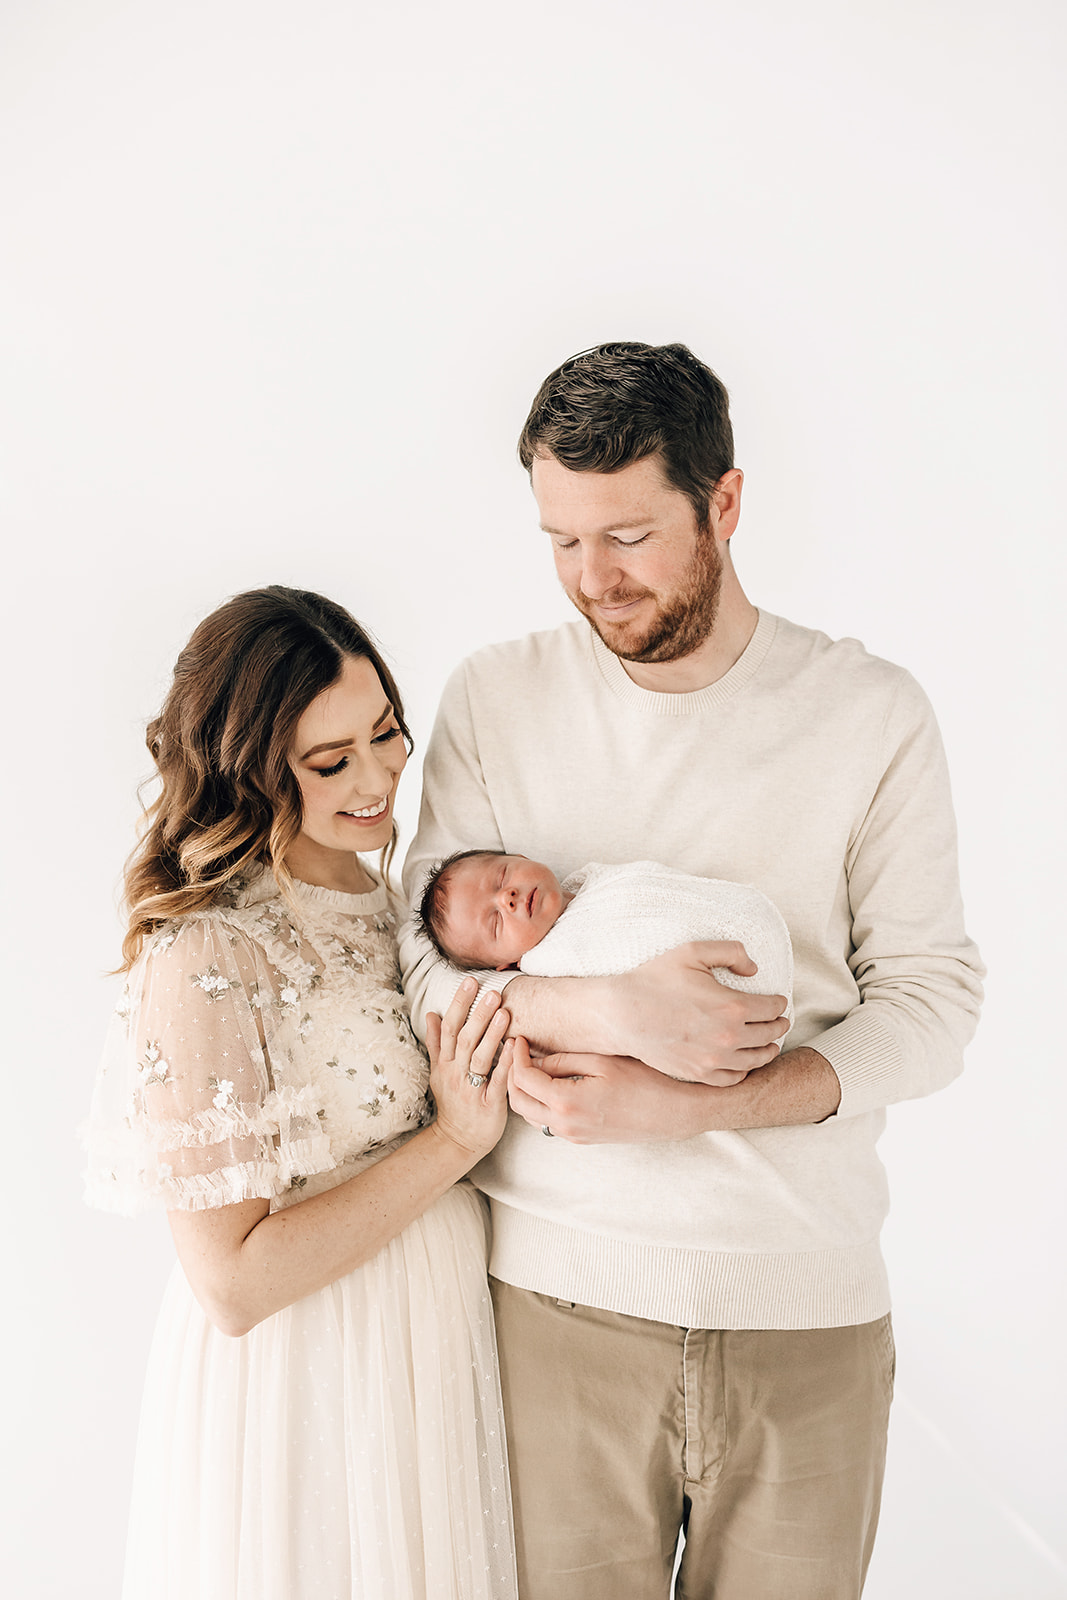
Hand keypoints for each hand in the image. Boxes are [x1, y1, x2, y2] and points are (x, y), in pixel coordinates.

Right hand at [425, 980, 511, 1159]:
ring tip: (504, 1012)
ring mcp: (470, 1089)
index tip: (470, 982)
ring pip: (479, 1057)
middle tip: (492, 992)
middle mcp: (455, 1073)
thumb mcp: (439, 1072)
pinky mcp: (488, 1104)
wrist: (457, 1141)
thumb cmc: (453, 1103)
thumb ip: (436, 1043)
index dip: (459, 1004)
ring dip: (491, 1034)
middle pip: (464, 1038)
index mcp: (444, 1063)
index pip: (449, 1028)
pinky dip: (505, 1063)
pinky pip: (497, 1081)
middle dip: (477, 1014)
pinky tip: (516, 1046)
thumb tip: (431, 1015)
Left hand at [508, 1038, 714, 1143]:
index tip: (519, 1039)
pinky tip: (551, 1084)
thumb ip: (564, 1060)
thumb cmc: (645, 1082)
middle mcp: (564, 1125)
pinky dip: (540, 1104)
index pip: (523, 1079)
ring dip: (524, 1092)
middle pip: (518, 1102)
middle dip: (511, 1075)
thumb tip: (535, 1059)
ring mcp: (573, 1136)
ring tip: (531, 1065)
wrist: (674, 1113)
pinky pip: (548, 1123)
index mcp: (566, 1103)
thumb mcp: (602, 1061)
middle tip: (518, 1052)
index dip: (516, 1056)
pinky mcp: (582, 1139)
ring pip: (530, 1116)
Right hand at [606, 941, 788, 1083]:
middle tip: (781, 1020)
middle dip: (779, 1024)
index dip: (779, 1002)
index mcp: (732, 1006)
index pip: (773, 1008)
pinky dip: (746, 1070)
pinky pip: (734, 1078)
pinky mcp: (699, 1073)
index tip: (778, 1001)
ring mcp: (714, 1059)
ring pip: (757, 1059)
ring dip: (769, 1049)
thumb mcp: (693, 951)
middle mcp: (728, 1037)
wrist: (622, 1013)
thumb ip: (731, 951)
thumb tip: (754, 969)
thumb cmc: (655, 979)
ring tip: (770, 1042)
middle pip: (770, 1033)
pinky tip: (746, 1061)